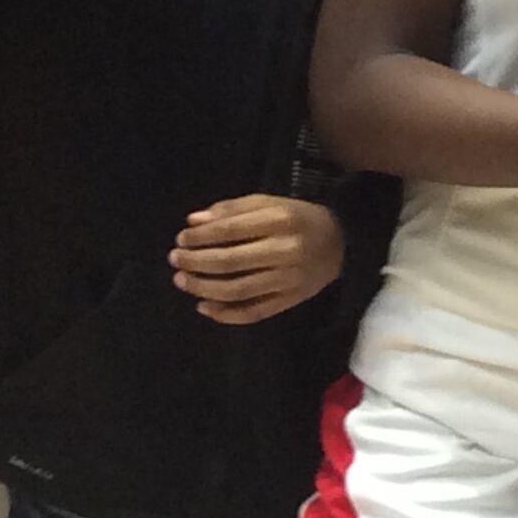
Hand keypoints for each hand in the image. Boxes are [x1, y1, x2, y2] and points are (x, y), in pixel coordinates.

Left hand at [174, 193, 341, 324]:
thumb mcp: (270, 203)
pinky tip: (204, 307)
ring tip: (182, 281)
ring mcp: (288, 280)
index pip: (230, 230)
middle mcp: (285, 251)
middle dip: (196, 262)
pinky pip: (254, 313)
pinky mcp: (291, 301)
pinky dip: (225, 314)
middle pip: (230, 262)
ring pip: (238, 290)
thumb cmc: (298, 218)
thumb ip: (232, 210)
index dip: (200, 237)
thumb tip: (193, 222)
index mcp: (280, 221)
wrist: (341, 243)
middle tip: (175, 260)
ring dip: (203, 288)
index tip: (181, 239)